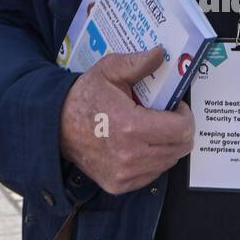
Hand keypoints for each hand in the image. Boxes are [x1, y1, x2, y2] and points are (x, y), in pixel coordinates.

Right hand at [60, 45, 194, 195]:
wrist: (54, 126)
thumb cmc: (83, 97)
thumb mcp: (108, 71)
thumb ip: (137, 63)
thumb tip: (161, 54)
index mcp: (130, 127)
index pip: (182, 130)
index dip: (185, 116)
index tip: (176, 107)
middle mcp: (129, 156)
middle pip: (179, 148)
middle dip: (180, 130)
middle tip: (167, 117)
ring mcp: (124, 174)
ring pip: (168, 162)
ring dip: (167, 145)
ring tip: (151, 129)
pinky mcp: (118, 185)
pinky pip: (152, 174)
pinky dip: (153, 160)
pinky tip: (139, 144)